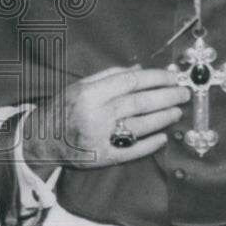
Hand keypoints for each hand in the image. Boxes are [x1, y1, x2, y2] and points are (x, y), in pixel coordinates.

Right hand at [23, 66, 190, 175]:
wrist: (41, 139)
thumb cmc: (62, 108)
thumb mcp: (79, 85)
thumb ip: (108, 76)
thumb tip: (138, 69)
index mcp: (90, 93)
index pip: (130, 81)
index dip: (155, 78)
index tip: (172, 76)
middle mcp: (96, 114)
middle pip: (139, 103)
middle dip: (166, 96)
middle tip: (183, 93)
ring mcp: (100, 137)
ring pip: (139, 125)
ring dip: (162, 118)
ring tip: (177, 111)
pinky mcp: (103, 157)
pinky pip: (131, 151)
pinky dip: (149, 144)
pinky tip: (163, 138)